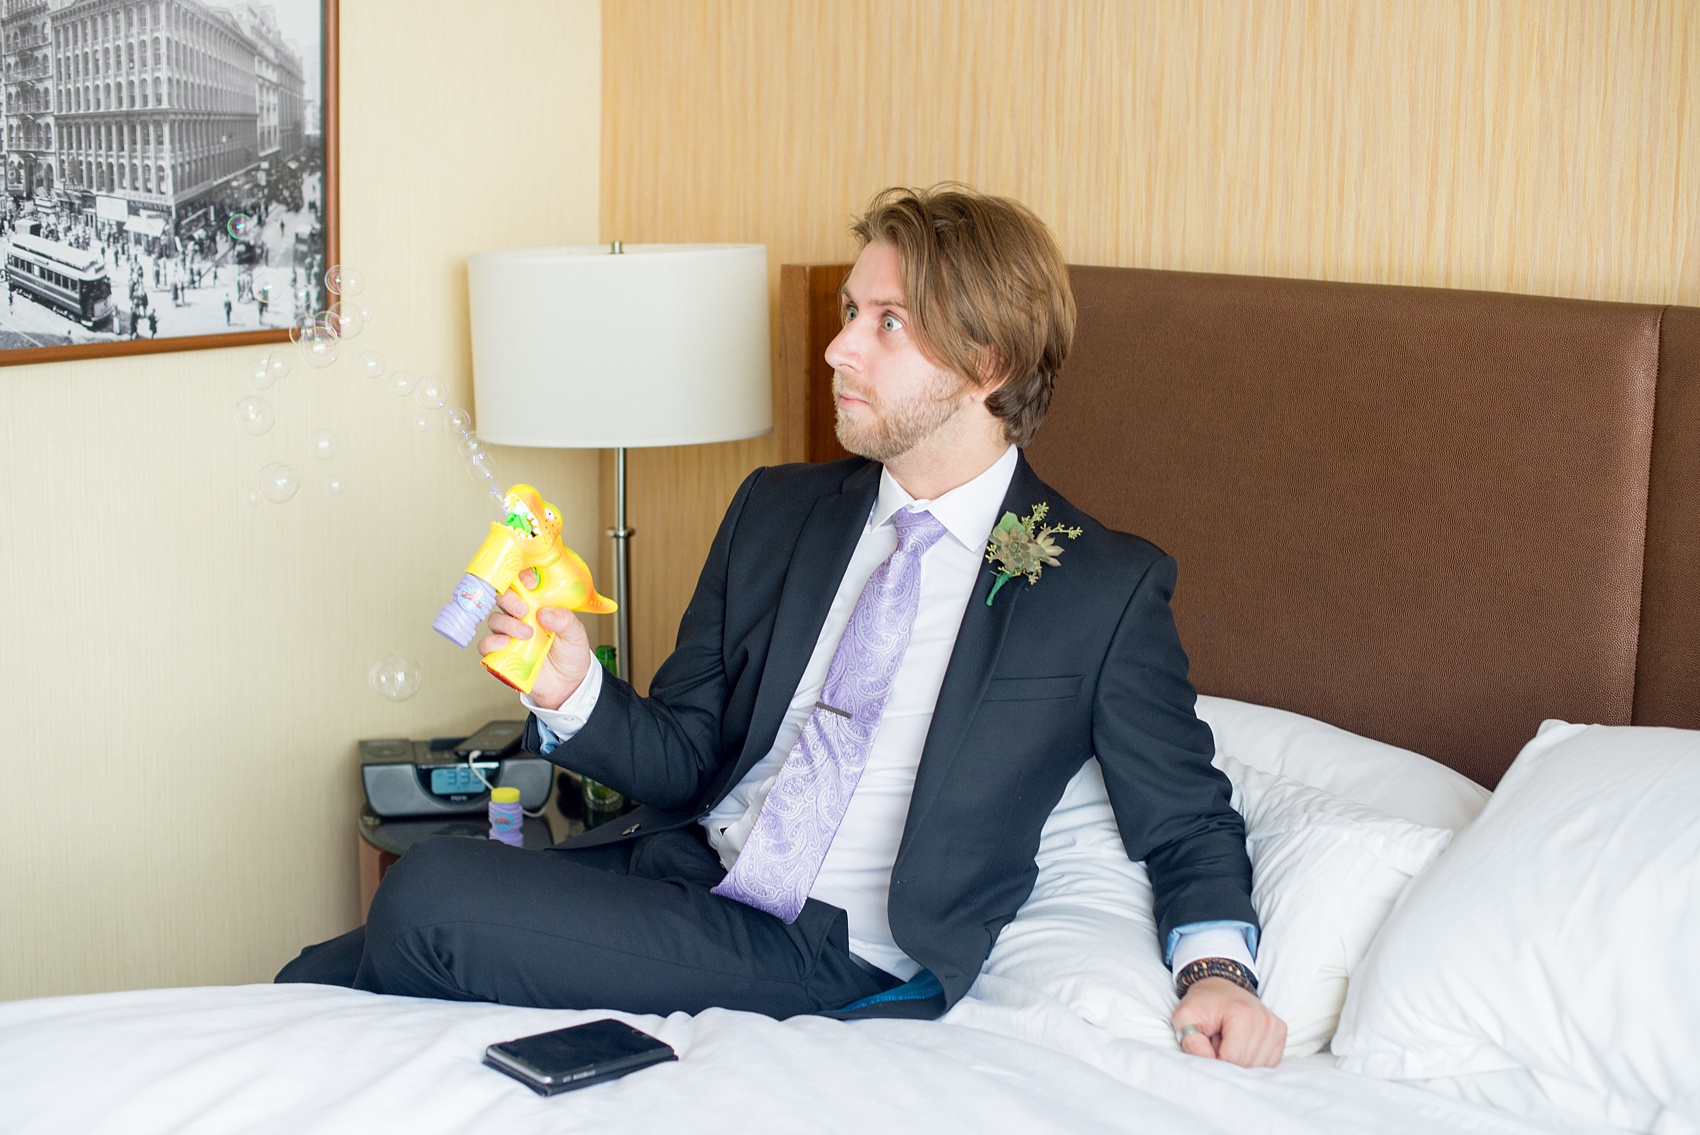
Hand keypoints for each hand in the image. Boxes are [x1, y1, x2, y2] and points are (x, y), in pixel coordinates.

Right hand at [476, 569, 594, 710]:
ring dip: (507, 624)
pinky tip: (504, 644)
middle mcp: (520, 618)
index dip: (522, 579)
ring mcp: (509, 636)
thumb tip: (546, 612)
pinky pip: (485, 646)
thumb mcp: (576, 634)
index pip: (523, 585)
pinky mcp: (501, 655)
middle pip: (503, 598)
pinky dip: (490, 644)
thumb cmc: (570, 655)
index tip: (530, 583)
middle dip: (509, 599)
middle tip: (523, 609)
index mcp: (537, 606)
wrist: (569, 685)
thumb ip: (565, 620)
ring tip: (525, 634)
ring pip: (494, 621)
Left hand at [1171, 977, 1285, 1067]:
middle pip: (1246, 1065)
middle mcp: (1264, 1019)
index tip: (1206, 1046)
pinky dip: (1252, 1059)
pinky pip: (1267, 1062)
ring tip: (1228, 1041)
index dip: (1214, 1061)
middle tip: (1216, 1042)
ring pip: (1258, 1067)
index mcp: (1242, 1014)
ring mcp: (1275, 1026)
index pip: (1232, 1059)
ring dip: (1240, 1061)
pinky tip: (1241, 1044)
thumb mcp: (1184, 1017)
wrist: (1219, 987)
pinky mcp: (1280, 1032)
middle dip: (1227, 1061)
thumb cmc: (1201, 1004)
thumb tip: (1209, 1064)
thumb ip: (1191, 1042)